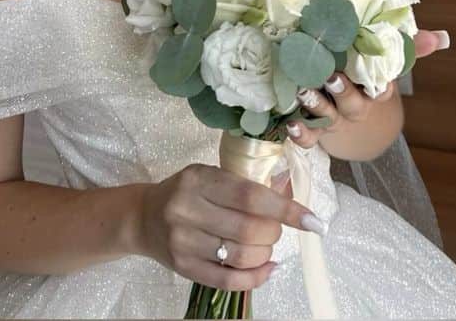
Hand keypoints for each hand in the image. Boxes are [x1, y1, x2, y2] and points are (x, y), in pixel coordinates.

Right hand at [139, 162, 327, 290]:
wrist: (143, 217)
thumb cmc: (185, 191)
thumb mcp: (211, 175)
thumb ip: (246, 183)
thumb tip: (290, 189)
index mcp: (199, 180)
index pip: (250, 195)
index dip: (285, 208)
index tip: (312, 220)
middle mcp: (188, 209)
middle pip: (249, 229)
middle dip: (274, 232)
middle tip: (275, 228)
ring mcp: (184, 242)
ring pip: (241, 256)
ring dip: (266, 254)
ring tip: (266, 246)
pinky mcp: (184, 268)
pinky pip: (228, 281)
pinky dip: (255, 278)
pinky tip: (267, 268)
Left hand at [284, 28, 450, 149]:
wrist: (357, 127)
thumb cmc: (369, 84)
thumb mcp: (388, 66)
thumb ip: (410, 47)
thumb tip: (443, 37)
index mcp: (374, 91)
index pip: (383, 89)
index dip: (381, 86)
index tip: (380, 82)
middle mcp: (355, 107)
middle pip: (352, 103)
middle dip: (343, 91)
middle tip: (331, 77)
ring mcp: (335, 120)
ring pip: (327, 116)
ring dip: (317, 106)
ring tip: (304, 92)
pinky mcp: (316, 130)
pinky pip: (308, 137)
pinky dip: (301, 133)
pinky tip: (291, 124)